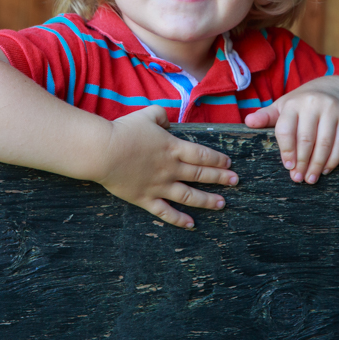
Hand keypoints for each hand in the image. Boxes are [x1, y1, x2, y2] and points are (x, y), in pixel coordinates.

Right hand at [96, 106, 238, 228]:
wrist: (103, 151)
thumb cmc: (124, 131)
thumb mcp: (146, 114)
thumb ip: (161, 115)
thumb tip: (168, 123)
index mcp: (172, 148)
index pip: (202, 154)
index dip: (217, 159)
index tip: (229, 163)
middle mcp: (170, 168)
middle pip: (201, 175)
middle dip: (220, 178)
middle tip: (235, 182)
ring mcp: (159, 186)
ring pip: (189, 196)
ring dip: (207, 200)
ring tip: (222, 204)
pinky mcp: (145, 199)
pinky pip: (165, 212)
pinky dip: (179, 220)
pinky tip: (191, 224)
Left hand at [244, 78, 338, 183]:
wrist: (334, 90)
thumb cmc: (302, 103)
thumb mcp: (283, 106)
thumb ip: (266, 116)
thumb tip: (248, 122)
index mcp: (293, 103)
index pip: (286, 130)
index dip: (287, 151)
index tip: (288, 167)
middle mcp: (312, 104)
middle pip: (306, 139)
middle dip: (302, 162)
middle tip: (298, 179)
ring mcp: (331, 110)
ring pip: (324, 143)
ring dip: (317, 164)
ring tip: (311, 178)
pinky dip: (333, 159)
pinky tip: (326, 170)